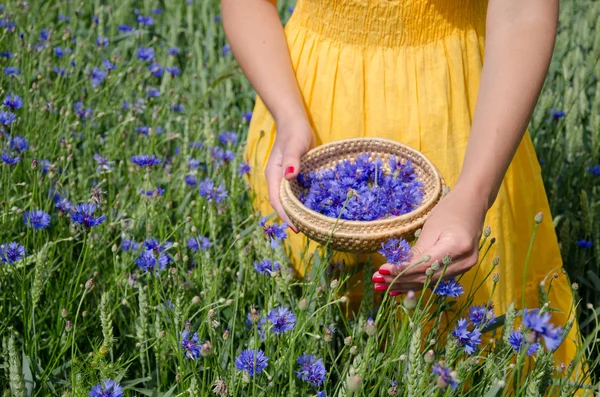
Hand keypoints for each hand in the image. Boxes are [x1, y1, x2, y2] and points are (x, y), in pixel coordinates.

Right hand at [265, 117, 314, 231]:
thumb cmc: (294, 132)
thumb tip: (289, 176)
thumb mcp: (295, 144)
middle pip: (281, 204)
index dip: (284, 215)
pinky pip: (296, 194)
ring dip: (296, 213)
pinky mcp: (294, 178)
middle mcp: (277, 180)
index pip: (276, 200)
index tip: (295, 227)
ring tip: (311, 226)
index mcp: (273, 175)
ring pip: (288, 201)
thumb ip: (292, 159)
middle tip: (306, 232)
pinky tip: (314, 210)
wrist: (294, 122)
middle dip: (291, 218)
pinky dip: (302, 204)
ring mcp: (285, 180)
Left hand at [371, 184, 488, 294]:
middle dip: (400, 280)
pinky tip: (400, 288)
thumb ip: (417, 251)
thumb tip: (397, 269)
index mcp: (457, 247)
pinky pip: (435, 278)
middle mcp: (464, 261)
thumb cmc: (450, 210)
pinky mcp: (461, 269)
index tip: (383, 271)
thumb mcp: (430, 228)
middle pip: (427, 277)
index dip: (402, 271)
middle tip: (378, 281)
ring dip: (406, 284)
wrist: (473, 204)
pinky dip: (417, 282)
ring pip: (430, 281)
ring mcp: (465, 267)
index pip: (425, 266)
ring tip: (383, 286)